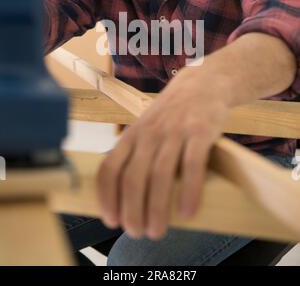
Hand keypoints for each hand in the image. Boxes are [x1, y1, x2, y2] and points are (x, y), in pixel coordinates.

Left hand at [97, 66, 228, 239]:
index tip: (111, 220)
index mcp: (132, 135)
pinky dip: (190, 191)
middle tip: (137, 232)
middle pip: (133, 177)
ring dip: (156, 208)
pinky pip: (193, 165)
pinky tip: (188, 212)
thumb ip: (135, 154)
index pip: (110, 167)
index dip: (107, 197)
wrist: (202, 84)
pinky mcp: (200, 131)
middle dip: (132, 210)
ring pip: (160, 174)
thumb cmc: (171, 114)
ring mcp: (175, 131)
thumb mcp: (145, 128)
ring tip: (157, 230)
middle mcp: (149, 133)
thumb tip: (126, 197)